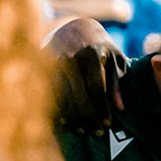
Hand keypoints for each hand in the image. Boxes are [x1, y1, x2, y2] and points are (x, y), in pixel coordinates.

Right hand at [44, 20, 125, 134]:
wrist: (73, 27)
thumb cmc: (100, 46)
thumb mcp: (115, 58)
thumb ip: (118, 82)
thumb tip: (120, 109)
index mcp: (90, 54)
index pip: (96, 89)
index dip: (102, 109)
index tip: (108, 124)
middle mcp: (68, 58)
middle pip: (78, 97)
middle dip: (88, 118)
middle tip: (97, 133)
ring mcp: (51, 63)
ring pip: (61, 98)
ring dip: (72, 118)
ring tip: (83, 130)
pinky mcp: (41, 68)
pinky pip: (49, 94)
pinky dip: (58, 110)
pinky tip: (66, 122)